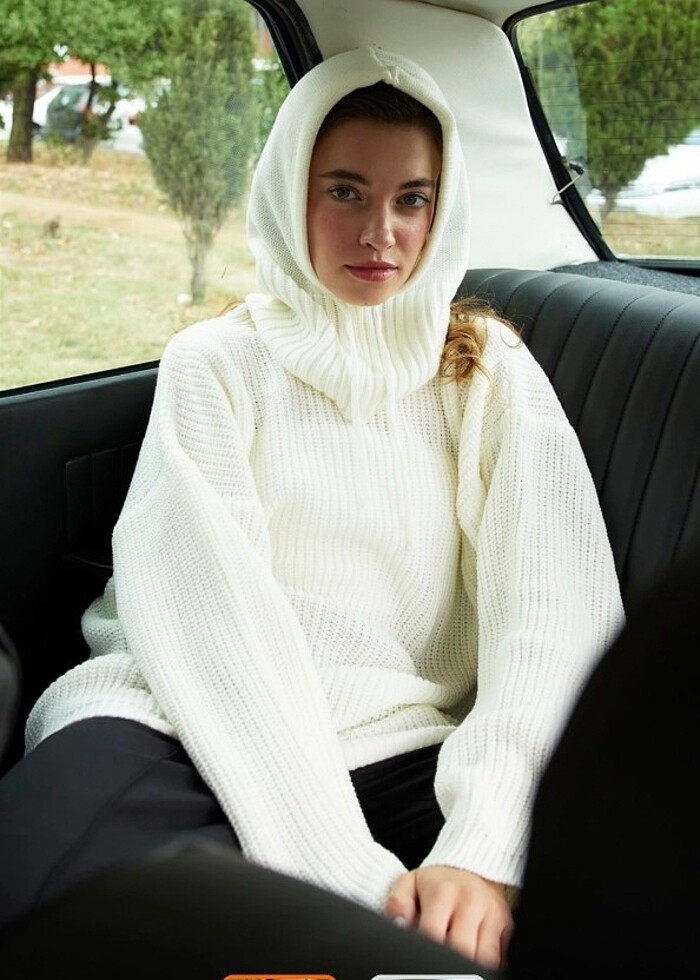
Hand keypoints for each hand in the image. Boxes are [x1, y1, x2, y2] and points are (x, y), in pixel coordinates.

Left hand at [385, 865, 513, 969]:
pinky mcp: (507, 924)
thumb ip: (398, 903)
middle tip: (438, 961)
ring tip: (455, 957)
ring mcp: (492, 913)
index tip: (422, 954)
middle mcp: (471, 901)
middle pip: (462, 949)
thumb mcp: (410, 884)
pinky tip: (472, 956)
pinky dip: (485, 963)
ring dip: (469, 963)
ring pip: (484, 957)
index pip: (434, 933)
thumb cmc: (437, 884)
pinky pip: (499, 957)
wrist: (469, 869)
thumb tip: (399, 924)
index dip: (426, 950)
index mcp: (443, 891)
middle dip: (448, 960)